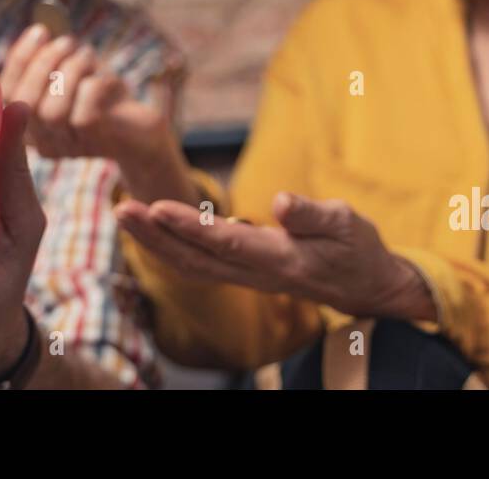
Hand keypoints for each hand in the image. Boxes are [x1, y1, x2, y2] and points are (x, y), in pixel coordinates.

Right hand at [0, 24, 177, 170]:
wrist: (143, 129)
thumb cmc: (104, 95)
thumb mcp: (77, 69)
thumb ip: (58, 47)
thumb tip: (46, 14)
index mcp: (30, 122)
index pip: (7, 94)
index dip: (20, 60)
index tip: (39, 31)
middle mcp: (43, 140)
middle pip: (24, 104)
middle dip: (43, 64)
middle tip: (66, 41)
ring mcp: (67, 147)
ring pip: (51, 111)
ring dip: (70, 72)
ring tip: (87, 55)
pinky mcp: (95, 144)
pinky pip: (84, 115)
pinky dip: (93, 86)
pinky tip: (105, 78)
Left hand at [114, 191, 436, 320]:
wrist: (367, 286)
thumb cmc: (358, 250)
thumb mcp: (348, 224)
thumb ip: (312, 214)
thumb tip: (278, 201)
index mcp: (280, 259)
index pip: (226, 242)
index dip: (189, 227)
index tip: (157, 207)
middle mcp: (255, 274)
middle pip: (195, 259)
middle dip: (155, 235)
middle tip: (121, 208)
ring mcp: (247, 277)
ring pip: (191, 264)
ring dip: (154, 242)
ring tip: (124, 214)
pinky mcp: (244, 272)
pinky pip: (198, 264)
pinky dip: (169, 247)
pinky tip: (151, 229)